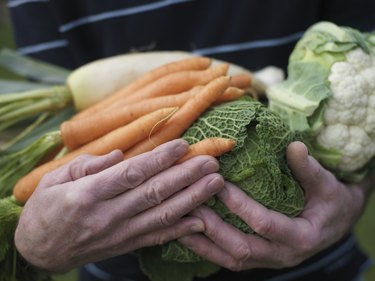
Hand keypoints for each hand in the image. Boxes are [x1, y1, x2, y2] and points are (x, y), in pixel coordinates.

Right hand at [14, 139, 223, 271]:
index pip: (131, 173)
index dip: (160, 159)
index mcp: (88, 194)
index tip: (183, 145)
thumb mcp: (53, 180)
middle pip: (154, 193)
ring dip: (192, 199)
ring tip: (215, 183)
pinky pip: (157, 237)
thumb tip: (119, 155)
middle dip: (186, 175)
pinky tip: (201, 219)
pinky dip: (181, 229)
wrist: (38, 251)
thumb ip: (87, 165)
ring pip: (162, 215)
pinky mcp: (125, 246)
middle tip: (211, 161)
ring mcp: (119, 234)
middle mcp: (107, 215)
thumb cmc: (44, 209)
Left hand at [178, 141, 371, 270]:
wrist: (334, 221)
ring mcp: (269, 261)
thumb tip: (295, 147)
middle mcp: (283, 255)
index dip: (241, 205)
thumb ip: (310, 168)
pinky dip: (208, 250)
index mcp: (302, 237)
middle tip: (193, 203)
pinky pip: (230, 260)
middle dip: (215, 226)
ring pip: (232, 259)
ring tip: (182, 222)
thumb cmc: (331, 200)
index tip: (219, 184)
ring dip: (205, 243)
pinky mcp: (258, 259)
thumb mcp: (327, 184)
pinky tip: (189, 235)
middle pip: (242, 248)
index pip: (265, 224)